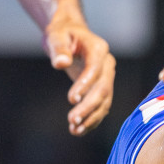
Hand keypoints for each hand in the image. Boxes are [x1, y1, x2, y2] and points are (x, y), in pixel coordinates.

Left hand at [45, 13, 114, 135]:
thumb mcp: (56, 36)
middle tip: (72, 120)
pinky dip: (91, 119)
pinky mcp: (102, 87)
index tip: (71, 99)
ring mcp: (107, 77)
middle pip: (103, 89)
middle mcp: (107, 64)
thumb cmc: (62, 34)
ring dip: (91, 117)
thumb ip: (58, 48)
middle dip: (89, 107)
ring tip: (74, 130)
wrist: (70, 34)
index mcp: (98, 48)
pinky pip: (101, 106)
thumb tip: (60, 63)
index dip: (85, 85)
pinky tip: (78, 130)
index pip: (95, 69)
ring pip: (105, 101)